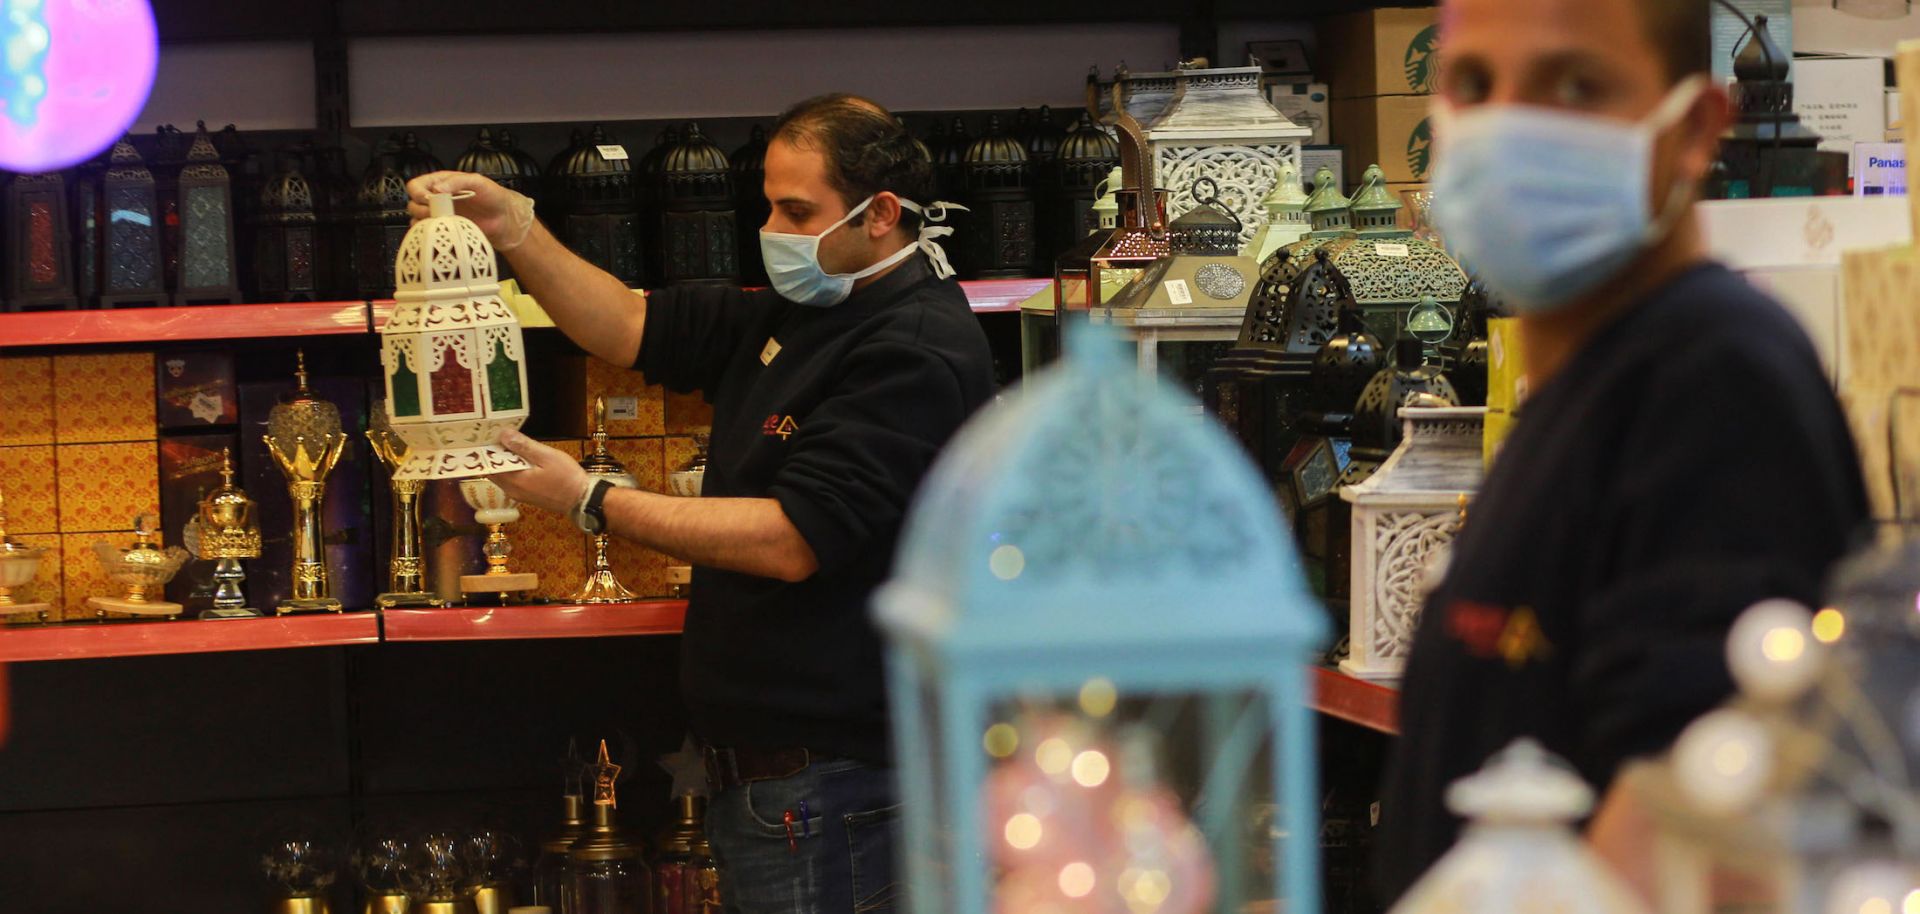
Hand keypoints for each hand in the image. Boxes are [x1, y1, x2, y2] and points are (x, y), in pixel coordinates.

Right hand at [405, 171, 531, 249]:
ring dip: (424, 222)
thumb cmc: (493, 196)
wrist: (504, 219)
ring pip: (417, 219)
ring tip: (442, 223)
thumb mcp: (477, 181)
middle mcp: (436, 198)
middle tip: (438, 213)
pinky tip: (441, 232)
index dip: (417, 192)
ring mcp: (440, 215)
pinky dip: (429, 234)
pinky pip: (427, 233)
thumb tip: (436, 189)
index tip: (428, 199)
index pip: (416, 185)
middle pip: (413, 203)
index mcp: (441, 183)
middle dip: (421, 208)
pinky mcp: (445, 230)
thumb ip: (457, 181)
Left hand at [489, 430, 590, 517]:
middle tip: (495, 436)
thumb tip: (504, 435)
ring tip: (507, 444)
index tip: (487, 434)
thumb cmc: (567, 477)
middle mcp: (511, 490)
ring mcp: (518, 494)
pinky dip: (510, 469)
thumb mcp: (547, 456)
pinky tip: (519, 458)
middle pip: (492, 471)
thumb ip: (524, 446)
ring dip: (501, 461)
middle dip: (492, 454)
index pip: (489, 464)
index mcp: (515, 480)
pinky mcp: (525, 495)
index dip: (486, 449)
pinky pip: (510, 480)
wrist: (581, 499)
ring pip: (501, 475)